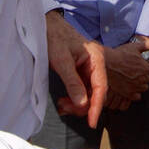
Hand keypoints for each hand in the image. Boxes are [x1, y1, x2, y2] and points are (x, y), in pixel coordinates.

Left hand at [45, 10, 106, 127]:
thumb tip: (82, 103)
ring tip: (62, 105)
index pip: (101, 87)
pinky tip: (65, 101)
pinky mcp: (81, 73)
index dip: (97, 106)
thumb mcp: (61, 60)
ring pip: (88, 94)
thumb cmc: (55, 38)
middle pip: (96, 93)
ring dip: (77, 104)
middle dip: (83, 106)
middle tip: (65, 109)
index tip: (92, 122)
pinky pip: (82, 91)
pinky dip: (74, 99)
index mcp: (97, 59)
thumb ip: (72, 82)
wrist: (47, 26)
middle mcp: (96, 65)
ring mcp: (89, 70)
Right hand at [105, 42, 148, 107]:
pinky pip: (137, 96)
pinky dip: (135, 93)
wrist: (105, 64)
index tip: (142, 65)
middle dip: (145, 75)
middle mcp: (142, 78)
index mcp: (145, 68)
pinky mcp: (128, 93)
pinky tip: (130, 87)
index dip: (148, 67)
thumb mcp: (135, 46)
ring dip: (141, 83)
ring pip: (144, 88)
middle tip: (136, 71)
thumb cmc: (120, 54)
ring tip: (133, 78)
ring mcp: (135, 87)